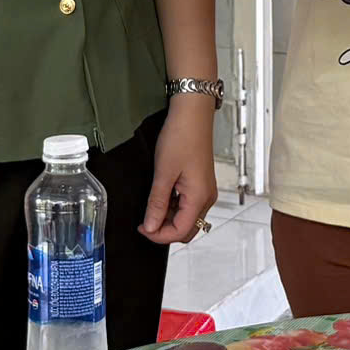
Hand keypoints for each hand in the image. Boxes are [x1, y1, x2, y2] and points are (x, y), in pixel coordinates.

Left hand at [141, 96, 219, 243]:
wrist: (192, 114)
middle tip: (145, 221)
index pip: (180, 232)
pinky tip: (161, 195)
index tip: (142, 228)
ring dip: (168, 217)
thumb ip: (156, 203)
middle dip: (164, 230)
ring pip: (187, 217)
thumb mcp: (163, 172)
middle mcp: (207, 197)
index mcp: (199, 197)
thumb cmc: (181, 136)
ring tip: (151, 204)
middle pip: (186, 229)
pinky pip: (187, 204)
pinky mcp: (200, 183)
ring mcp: (205, 190)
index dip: (159, 235)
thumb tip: (150, 226)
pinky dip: (173, 206)